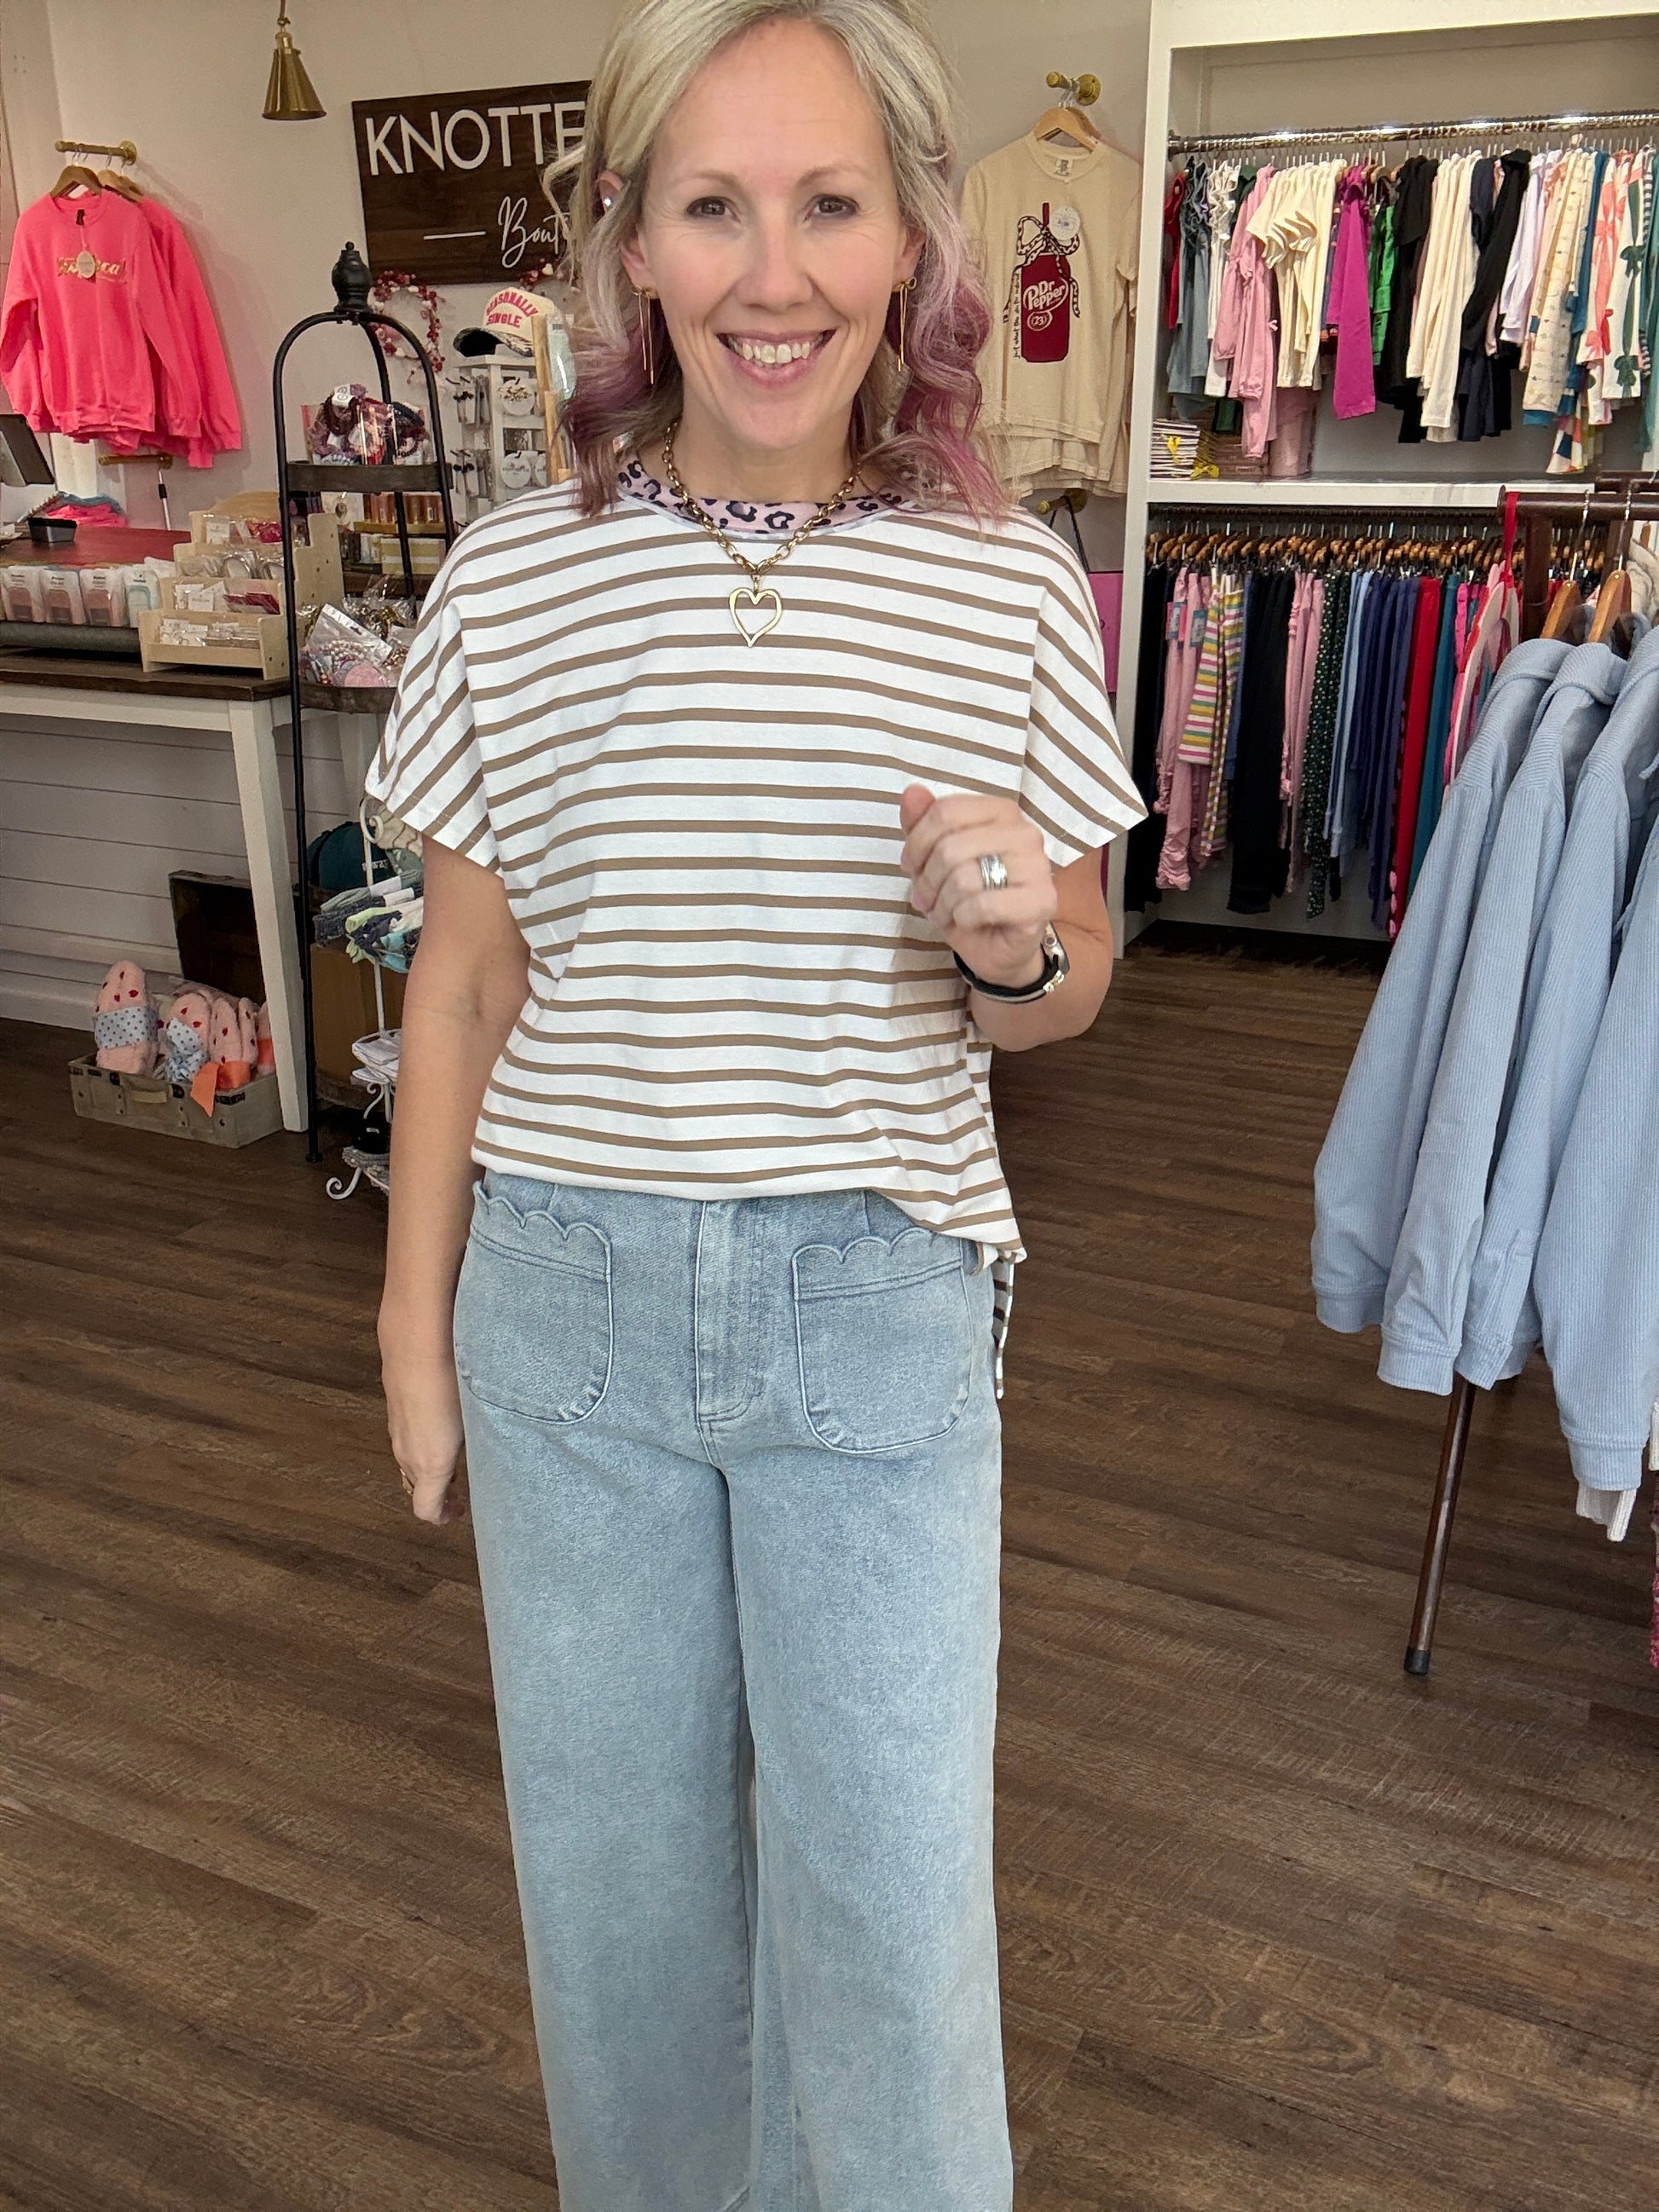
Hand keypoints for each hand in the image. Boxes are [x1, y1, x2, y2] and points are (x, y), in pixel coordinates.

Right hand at [380, 1332, 467, 1524]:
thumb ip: (480, 1445)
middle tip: (459, 1487)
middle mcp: (407, 1452)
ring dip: (427, 1468)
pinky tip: (438, 1424)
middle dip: (437, 1491)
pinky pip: (404, 1438)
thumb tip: (491, 1449)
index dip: (442, 1516)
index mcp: (430, 1463)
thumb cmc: (451, 1382)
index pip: (425, 1508)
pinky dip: (419, 1443)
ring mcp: (396, 1431)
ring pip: (408, 1462)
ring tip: (451, 1456)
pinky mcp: (393, 1410)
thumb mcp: (475, 1421)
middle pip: (415, 1486)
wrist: (417, 1343)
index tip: (458, 1511)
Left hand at [899, 785, 1055, 987]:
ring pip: (964, 878)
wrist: (998, 947)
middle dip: (927, 881)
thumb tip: (912, 791)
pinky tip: (967, 922)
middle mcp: (1025, 833)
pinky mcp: (1041, 901)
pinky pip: (983, 905)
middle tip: (927, 899)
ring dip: (943, 904)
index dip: (916, 843)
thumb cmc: (967, 898)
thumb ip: (923, 822)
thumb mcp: (934, 859)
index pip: (945, 812)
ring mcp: (1038, 867)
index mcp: (1002, 812)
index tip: (911, 866)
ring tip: (946, 912)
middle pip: (950, 847)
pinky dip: (963, 918)